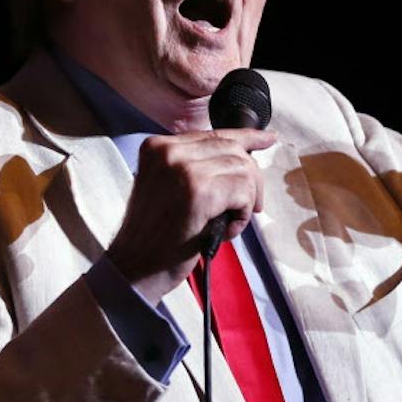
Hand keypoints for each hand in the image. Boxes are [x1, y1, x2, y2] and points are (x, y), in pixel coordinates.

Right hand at [105, 127, 276, 304]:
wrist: (134, 267)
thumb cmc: (156, 234)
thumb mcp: (168, 187)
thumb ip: (195, 166)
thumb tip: (242, 156)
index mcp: (159, 146)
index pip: (213, 134)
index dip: (246, 137)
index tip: (267, 138)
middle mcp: (169, 151)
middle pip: (234, 149)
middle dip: (252, 178)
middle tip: (252, 206)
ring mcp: (184, 169)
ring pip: (243, 170)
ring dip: (246, 201)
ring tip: (229, 223)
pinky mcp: (199, 192)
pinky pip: (243, 191)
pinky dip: (243, 214)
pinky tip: (227, 230)